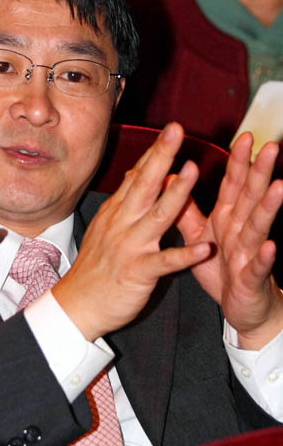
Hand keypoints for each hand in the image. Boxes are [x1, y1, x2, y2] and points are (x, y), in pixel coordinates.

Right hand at [53, 123, 210, 340]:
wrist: (78, 305)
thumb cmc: (96, 266)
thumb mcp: (105, 226)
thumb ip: (125, 200)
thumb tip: (137, 173)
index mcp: (117, 211)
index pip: (139, 175)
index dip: (155, 151)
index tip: (171, 128)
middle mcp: (123, 223)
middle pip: (146, 185)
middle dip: (162, 156)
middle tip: (177, 131)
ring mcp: (130, 247)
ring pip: (157, 216)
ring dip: (176, 193)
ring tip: (193, 170)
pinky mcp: (138, 272)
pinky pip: (165, 262)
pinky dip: (184, 255)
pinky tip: (204, 248)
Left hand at [177, 132, 282, 348]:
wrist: (241, 308)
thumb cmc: (221, 269)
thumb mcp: (199, 236)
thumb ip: (187, 210)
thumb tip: (172, 178)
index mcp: (227, 218)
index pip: (233, 185)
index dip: (238, 162)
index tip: (244, 137)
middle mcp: (241, 230)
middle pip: (251, 198)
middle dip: (260, 173)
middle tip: (271, 147)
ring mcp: (249, 253)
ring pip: (259, 227)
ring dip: (269, 207)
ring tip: (279, 187)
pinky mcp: (251, 279)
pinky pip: (257, 267)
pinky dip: (263, 256)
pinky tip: (270, 245)